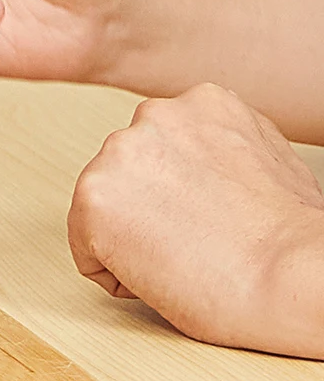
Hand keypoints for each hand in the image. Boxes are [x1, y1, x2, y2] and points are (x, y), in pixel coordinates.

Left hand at [68, 83, 323, 357]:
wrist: (291, 277)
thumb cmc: (291, 237)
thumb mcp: (268, 159)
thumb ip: (222, 148)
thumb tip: (205, 163)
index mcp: (200, 103)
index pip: (159, 152)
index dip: (182, 196)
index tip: (208, 215)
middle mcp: (152, 116)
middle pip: (126, 179)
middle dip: (150, 212)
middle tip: (197, 239)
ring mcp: (117, 155)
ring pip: (103, 214)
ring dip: (134, 241)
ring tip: (188, 254)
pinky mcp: (92, 199)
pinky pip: (88, 254)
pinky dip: (118, 273)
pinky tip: (165, 272)